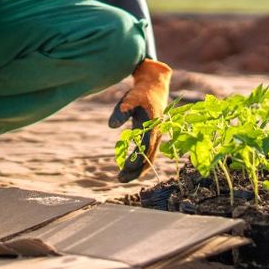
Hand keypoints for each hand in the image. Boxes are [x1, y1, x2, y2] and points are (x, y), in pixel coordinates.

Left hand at [110, 59, 171, 182]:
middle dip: (135, 170)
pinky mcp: (154, 137)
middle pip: (149, 157)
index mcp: (151, 125)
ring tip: (121, 178)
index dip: (136, 158)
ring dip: (138, 170)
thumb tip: (111, 126)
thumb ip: (120, 112)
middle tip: (120, 179)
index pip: (145, 146)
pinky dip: (141, 164)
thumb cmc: (139, 94)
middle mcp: (156, 133)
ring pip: (150, 158)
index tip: (124, 167)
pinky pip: (149, 154)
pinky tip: (129, 169)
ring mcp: (157, 136)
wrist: (154, 89)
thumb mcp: (129, 99)